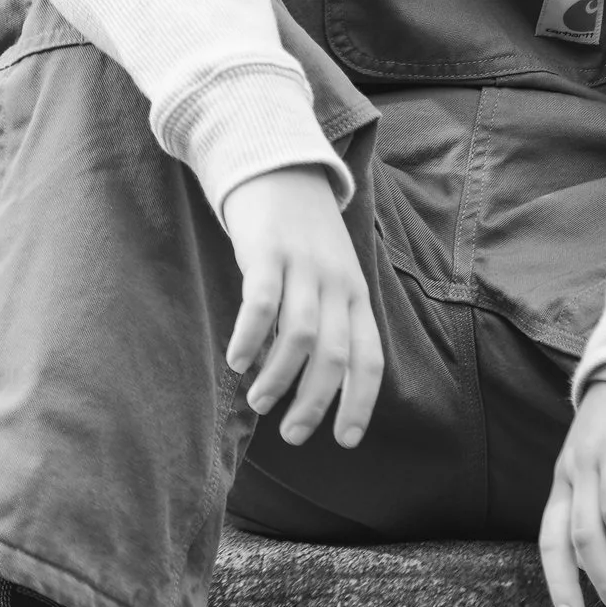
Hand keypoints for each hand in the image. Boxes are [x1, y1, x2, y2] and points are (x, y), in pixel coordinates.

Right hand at [219, 166, 383, 449]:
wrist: (279, 166)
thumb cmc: (301, 235)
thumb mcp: (326, 278)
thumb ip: (321, 324)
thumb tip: (296, 382)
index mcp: (356, 294)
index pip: (369, 357)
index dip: (360, 402)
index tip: (344, 440)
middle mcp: (337, 282)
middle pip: (335, 354)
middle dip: (316, 402)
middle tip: (293, 433)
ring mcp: (304, 265)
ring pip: (301, 334)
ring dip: (280, 376)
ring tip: (259, 402)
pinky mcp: (269, 250)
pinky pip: (263, 302)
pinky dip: (250, 336)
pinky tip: (236, 360)